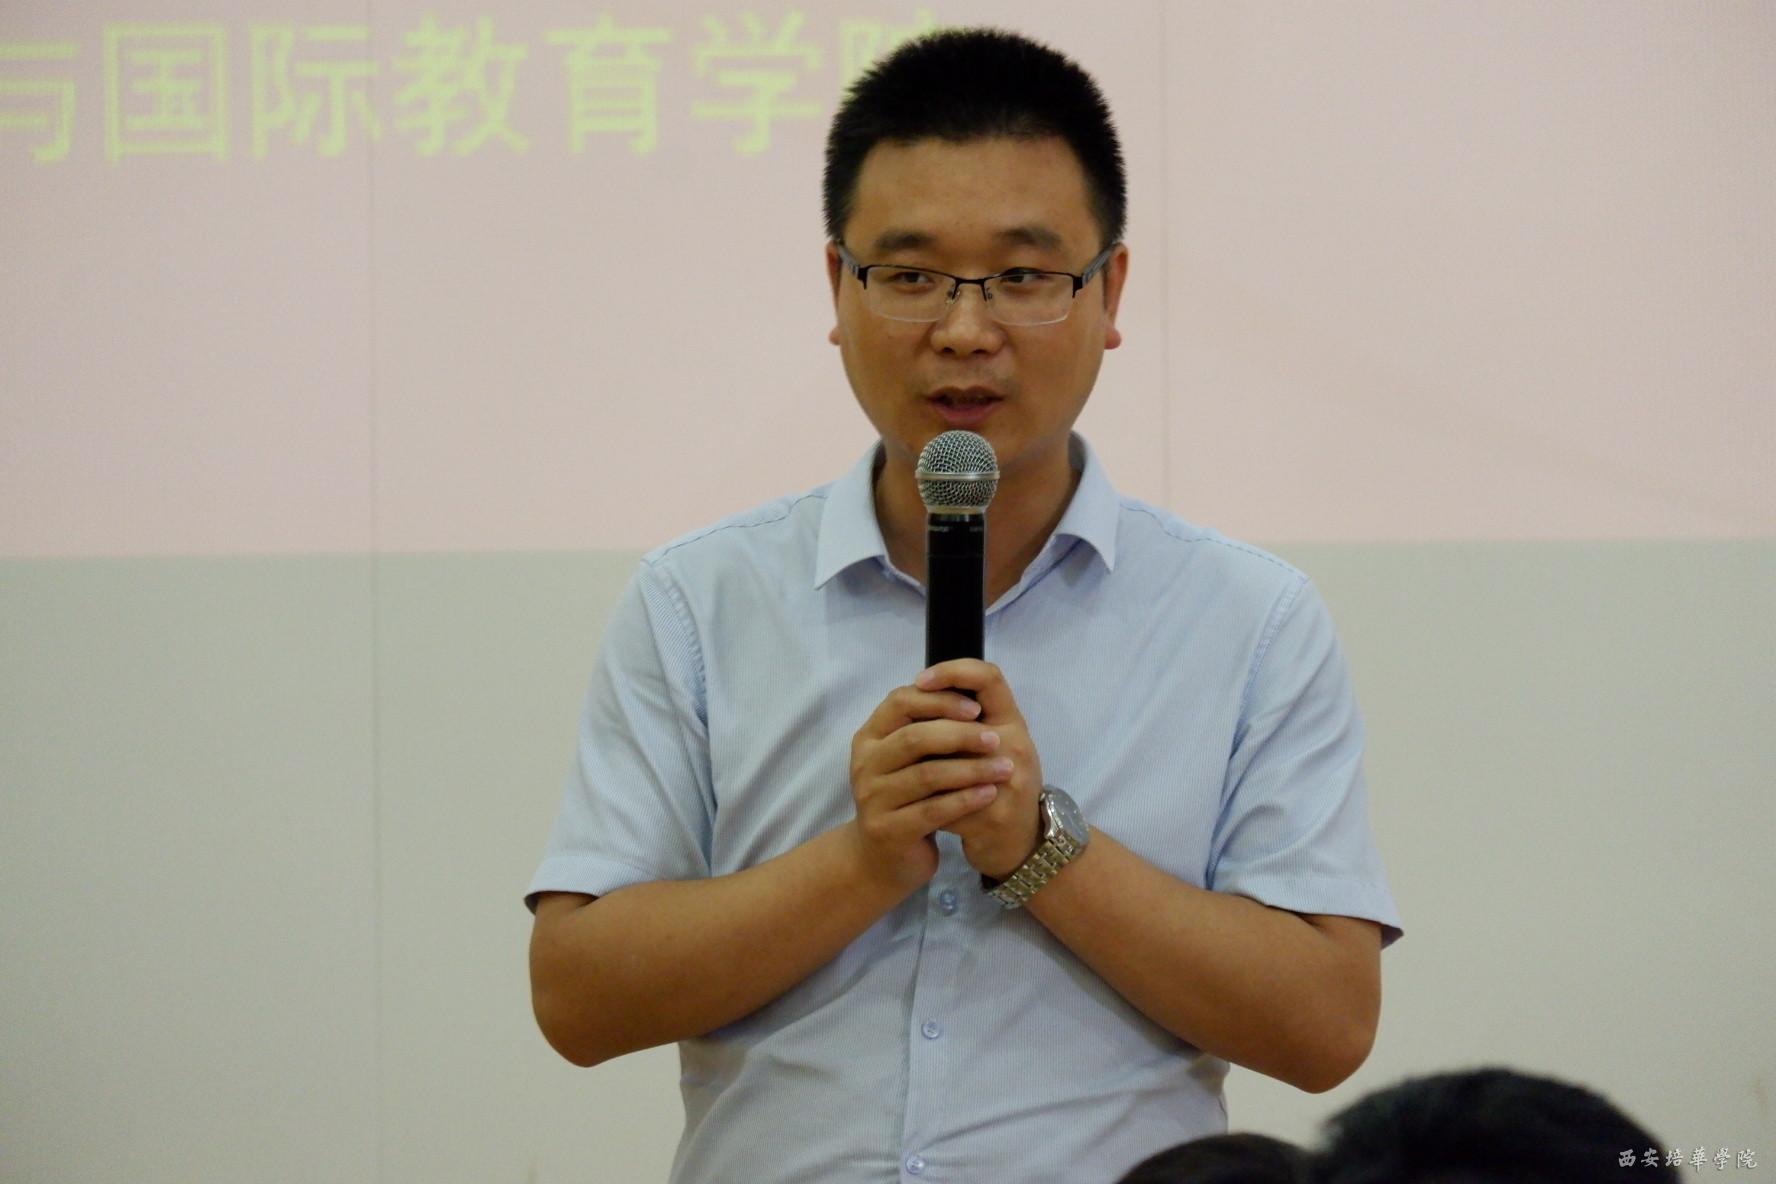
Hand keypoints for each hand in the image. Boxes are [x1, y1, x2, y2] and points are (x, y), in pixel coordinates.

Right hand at [848, 681, 1010, 894]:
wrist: (885, 858)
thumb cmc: (906, 798)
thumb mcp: (909, 759)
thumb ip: (927, 726)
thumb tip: (971, 690)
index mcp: (869, 736)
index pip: (900, 701)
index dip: (939, 700)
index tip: (976, 708)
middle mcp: (864, 764)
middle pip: (915, 737)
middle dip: (961, 735)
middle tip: (997, 739)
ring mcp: (872, 798)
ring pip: (927, 775)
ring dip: (972, 769)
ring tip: (1004, 769)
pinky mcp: (888, 830)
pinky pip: (933, 810)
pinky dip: (965, 799)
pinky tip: (989, 793)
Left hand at [918, 660, 1043, 880]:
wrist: (1019, 843)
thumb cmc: (1000, 785)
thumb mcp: (994, 746)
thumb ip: (967, 720)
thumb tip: (920, 690)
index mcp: (1014, 724)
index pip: (989, 678)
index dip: (953, 671)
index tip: (921, 679)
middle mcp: (1015, 748)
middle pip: (961, 720)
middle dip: (924, 726)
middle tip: (895, 730)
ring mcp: (1007, 785)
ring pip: (946, 765)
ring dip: (919, 767)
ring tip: (898, 769)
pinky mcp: (992, 819)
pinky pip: (944, 805)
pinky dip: (924, 804)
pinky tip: (910, 806)